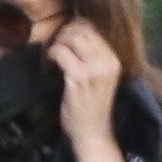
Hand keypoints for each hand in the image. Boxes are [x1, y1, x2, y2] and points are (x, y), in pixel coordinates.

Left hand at [49, 19, 122, 157]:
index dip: (73, 28)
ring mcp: (94, 69)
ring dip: (55, 43)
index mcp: (113, 59)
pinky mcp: (79, 78)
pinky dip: (50, 55)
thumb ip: (91, 56)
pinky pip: (60, 53)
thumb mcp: (99, 77)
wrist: (92, 134)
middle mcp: (107, 61)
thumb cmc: (91, 107)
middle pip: (81, 28)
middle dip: (62, 33)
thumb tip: (71, 32)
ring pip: (70, 37)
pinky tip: (48, 67)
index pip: (92, 27)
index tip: (62, 40)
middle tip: (53, 47)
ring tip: (51, 57)